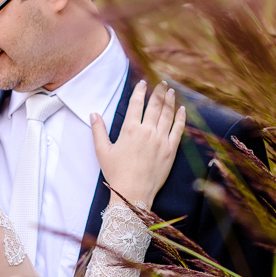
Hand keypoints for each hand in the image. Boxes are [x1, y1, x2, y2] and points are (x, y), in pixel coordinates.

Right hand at [91, 81, 185, 207]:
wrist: (133, 193)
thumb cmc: (116, 173)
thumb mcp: (102, 151)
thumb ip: (98, 130)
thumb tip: (93, 114)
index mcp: (130, 129)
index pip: (136, 103)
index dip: (140, 91)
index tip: (143, 83)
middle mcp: (147, 131)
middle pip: (155, 105)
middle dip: (159, 92)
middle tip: (162, 83)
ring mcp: (161, 140)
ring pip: (168, 115)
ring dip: (170, 101)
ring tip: (171, 91)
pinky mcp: (171, 150)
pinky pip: (178, 130)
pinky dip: (181, 118)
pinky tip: (182, 110)